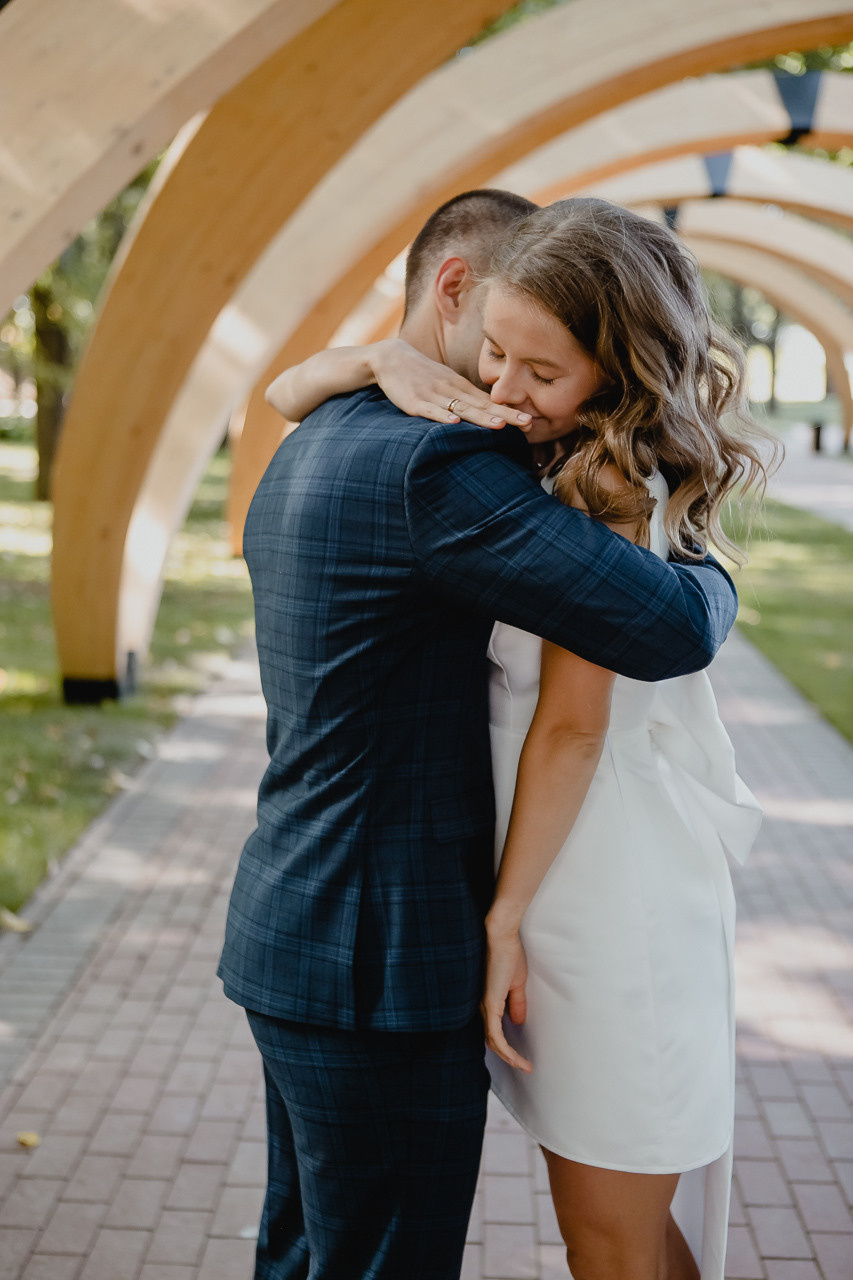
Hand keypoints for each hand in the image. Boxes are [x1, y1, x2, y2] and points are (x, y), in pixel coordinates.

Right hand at [372, 339, 531, 431]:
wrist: (391, 358)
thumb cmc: (422, 374)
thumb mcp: (447, 383)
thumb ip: (466, 398)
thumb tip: (490, 414)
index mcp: (460, 387)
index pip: (489, 402)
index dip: (510, 411)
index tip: (531, 421)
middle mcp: (451, 389)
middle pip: (482, 405)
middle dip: (505, 415)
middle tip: (528, 423)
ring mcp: (433, 395)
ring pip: (461, 408)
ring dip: (480, 417)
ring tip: (500, 426)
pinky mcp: (414, 402)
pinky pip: (430, 411)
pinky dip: (442, 417)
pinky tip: (454, 424)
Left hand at [480, 925, 532, 1072]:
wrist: (502, 937)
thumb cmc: (509, 954)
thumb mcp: (517, 984)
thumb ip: (516, 1003)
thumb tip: (518, 1021)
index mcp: (489, 1001)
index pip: (493, 1031)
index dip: (506, 1046)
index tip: (521, 1056)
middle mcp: (483, 1006)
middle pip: (492, 1040)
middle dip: (508, 1057)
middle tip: (524, 1066)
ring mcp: (485, 1006)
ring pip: (493, 1042)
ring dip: (509, 1057)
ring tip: (525, 1066)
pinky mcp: (490, 1005)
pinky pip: (496, 1036)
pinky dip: (506, 1050)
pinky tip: (517, 1059)